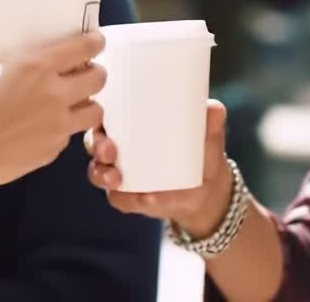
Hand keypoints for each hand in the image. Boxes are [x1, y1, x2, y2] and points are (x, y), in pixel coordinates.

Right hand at [0, 32, 107, 203]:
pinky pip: (69, 136)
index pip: (85, 48)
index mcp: (37, 67)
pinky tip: (45, 129)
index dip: (95, 42)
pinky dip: (64, 130)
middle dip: (94, 73)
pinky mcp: (52, 151)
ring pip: (95, 112)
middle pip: (99, 79)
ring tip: (72, 104)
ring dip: (87, 105)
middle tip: (82, 74)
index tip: (94, 41)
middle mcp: (55, 95)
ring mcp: (58, 126)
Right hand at [86, 99, 233, 237]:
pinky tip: (144, 198)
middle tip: (109, 151)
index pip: (104, 114)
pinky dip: (128, 200)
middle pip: (94, 142)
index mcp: (130, 124)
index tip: (104, 120)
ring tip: (117, 179)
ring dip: (102, 175)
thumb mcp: (208, 135)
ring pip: (98, 173)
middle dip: (96, 146)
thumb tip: (215, 109)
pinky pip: (119, 199)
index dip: (97, 116)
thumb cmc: (200, 150)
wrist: (208, 188)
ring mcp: (119, 174)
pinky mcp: (127, 198)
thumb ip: (212, 122)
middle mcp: (118, 148)